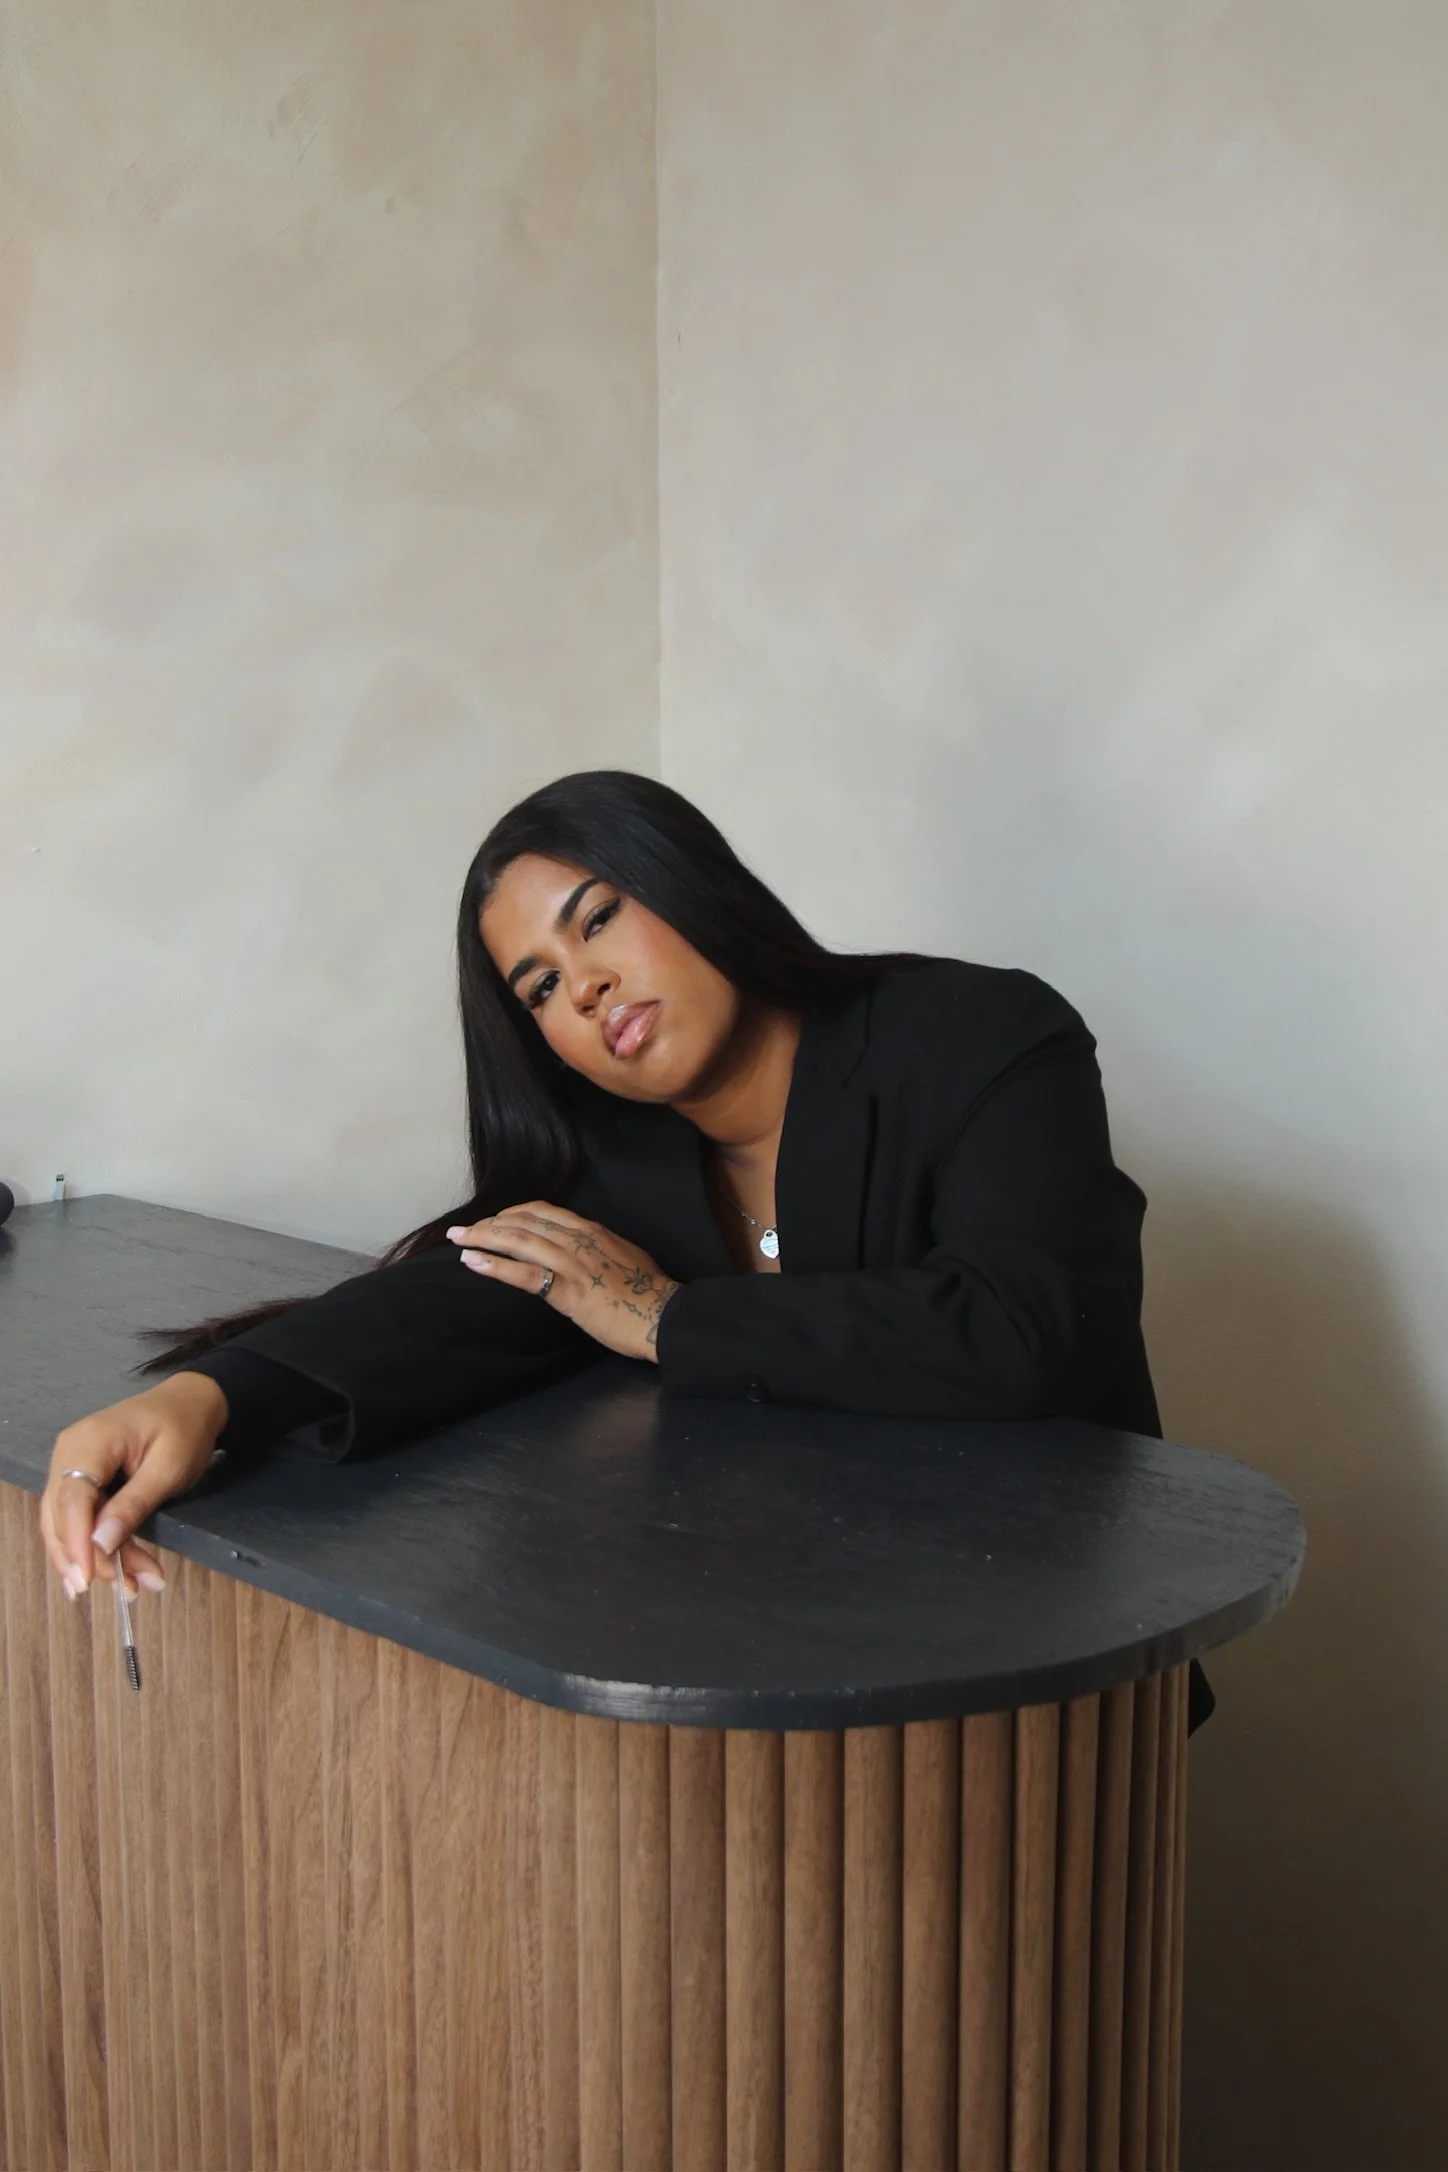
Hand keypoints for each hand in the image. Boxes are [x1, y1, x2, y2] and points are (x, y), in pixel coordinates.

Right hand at [39, 1372, 228, 1599]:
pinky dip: (97, 1546)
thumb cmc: (184, 1427)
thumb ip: (134, 1504)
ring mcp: (73, 1465)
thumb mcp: (169, 1467)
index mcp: (90, 1441)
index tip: (90, 1578)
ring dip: (95, 1559)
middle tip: (125, 1588)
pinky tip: (115, 1572)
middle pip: (62, 1516)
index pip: (71, 1498)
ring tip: (130, 1587)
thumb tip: (101, 1543)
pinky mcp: (83, 1478)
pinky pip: (80, 1518)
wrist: (191, 1401)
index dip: (76, 1542)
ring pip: (67, 1523)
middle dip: (89, 1558)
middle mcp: (71, 1452)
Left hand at [446, 1202, 680, 1364]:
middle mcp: (579, 1239)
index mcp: (592, 1230)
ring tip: (459, 1240)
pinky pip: (524, 1273)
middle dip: (489, 1223)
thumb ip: (598, 1248)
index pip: (543, 1211)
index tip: (492, 1220)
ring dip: (483, 1237)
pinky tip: (472, 1262)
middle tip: (462, 1229)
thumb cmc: (648, 1292)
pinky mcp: (568, 1290)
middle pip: (524, 1221)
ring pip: (519, 1240)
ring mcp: (572, 1263)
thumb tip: (582, 1249)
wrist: (663, 1316)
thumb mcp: (624, 1256)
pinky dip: (494, 1265)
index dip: (511, 1213)